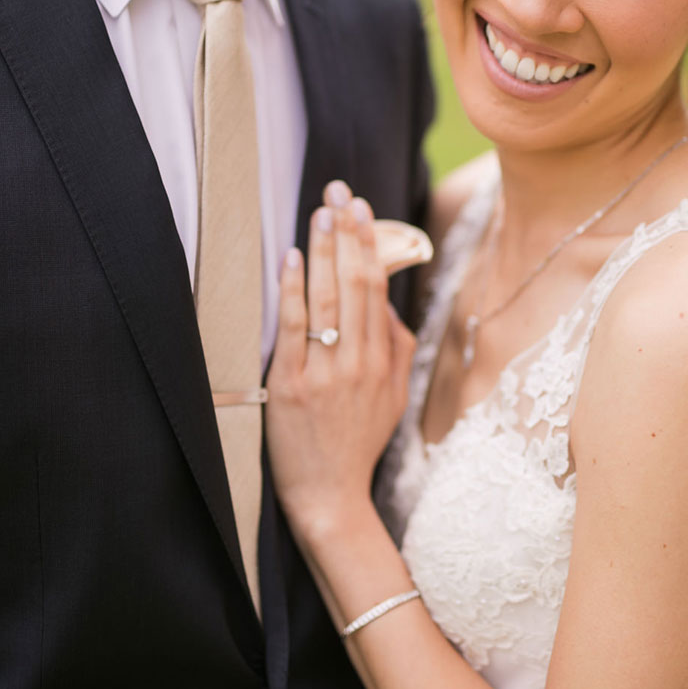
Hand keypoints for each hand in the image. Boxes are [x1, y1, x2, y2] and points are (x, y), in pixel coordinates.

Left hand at [266, 183, 416, 543]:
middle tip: (340, 192)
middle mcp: (359, 363)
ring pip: (329, 300)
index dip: (370, 245)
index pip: (378, 289)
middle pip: (357, 285)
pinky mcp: (293, 387)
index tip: (362, 208)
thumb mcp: (393, 397)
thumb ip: (394, 347)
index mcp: (384, 362)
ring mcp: (326, 374)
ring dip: (325, 251)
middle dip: (349, 233)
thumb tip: (384, 302)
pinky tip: (293, 259)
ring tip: (321, 212)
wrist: (331, 496)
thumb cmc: (359, 444)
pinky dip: (294, 291)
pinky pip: (295, 329)